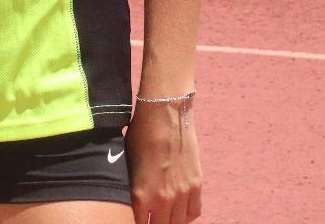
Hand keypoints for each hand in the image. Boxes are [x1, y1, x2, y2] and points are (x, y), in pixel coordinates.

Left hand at [126, 98, 202, 223]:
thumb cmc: (140, 134)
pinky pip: (194, 212)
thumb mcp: (128, 163)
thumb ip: (131, 187)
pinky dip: (186, 214)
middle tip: (150, 216)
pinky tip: (179, 209)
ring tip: (164, 215)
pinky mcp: (197, 185)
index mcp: (141, 195)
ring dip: (170, 221)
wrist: (166, 113)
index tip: (137, 217)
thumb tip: (129, 200)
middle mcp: (163, 200)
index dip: (137, 221)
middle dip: (154, 223)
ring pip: (178, 223)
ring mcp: (182, 193)